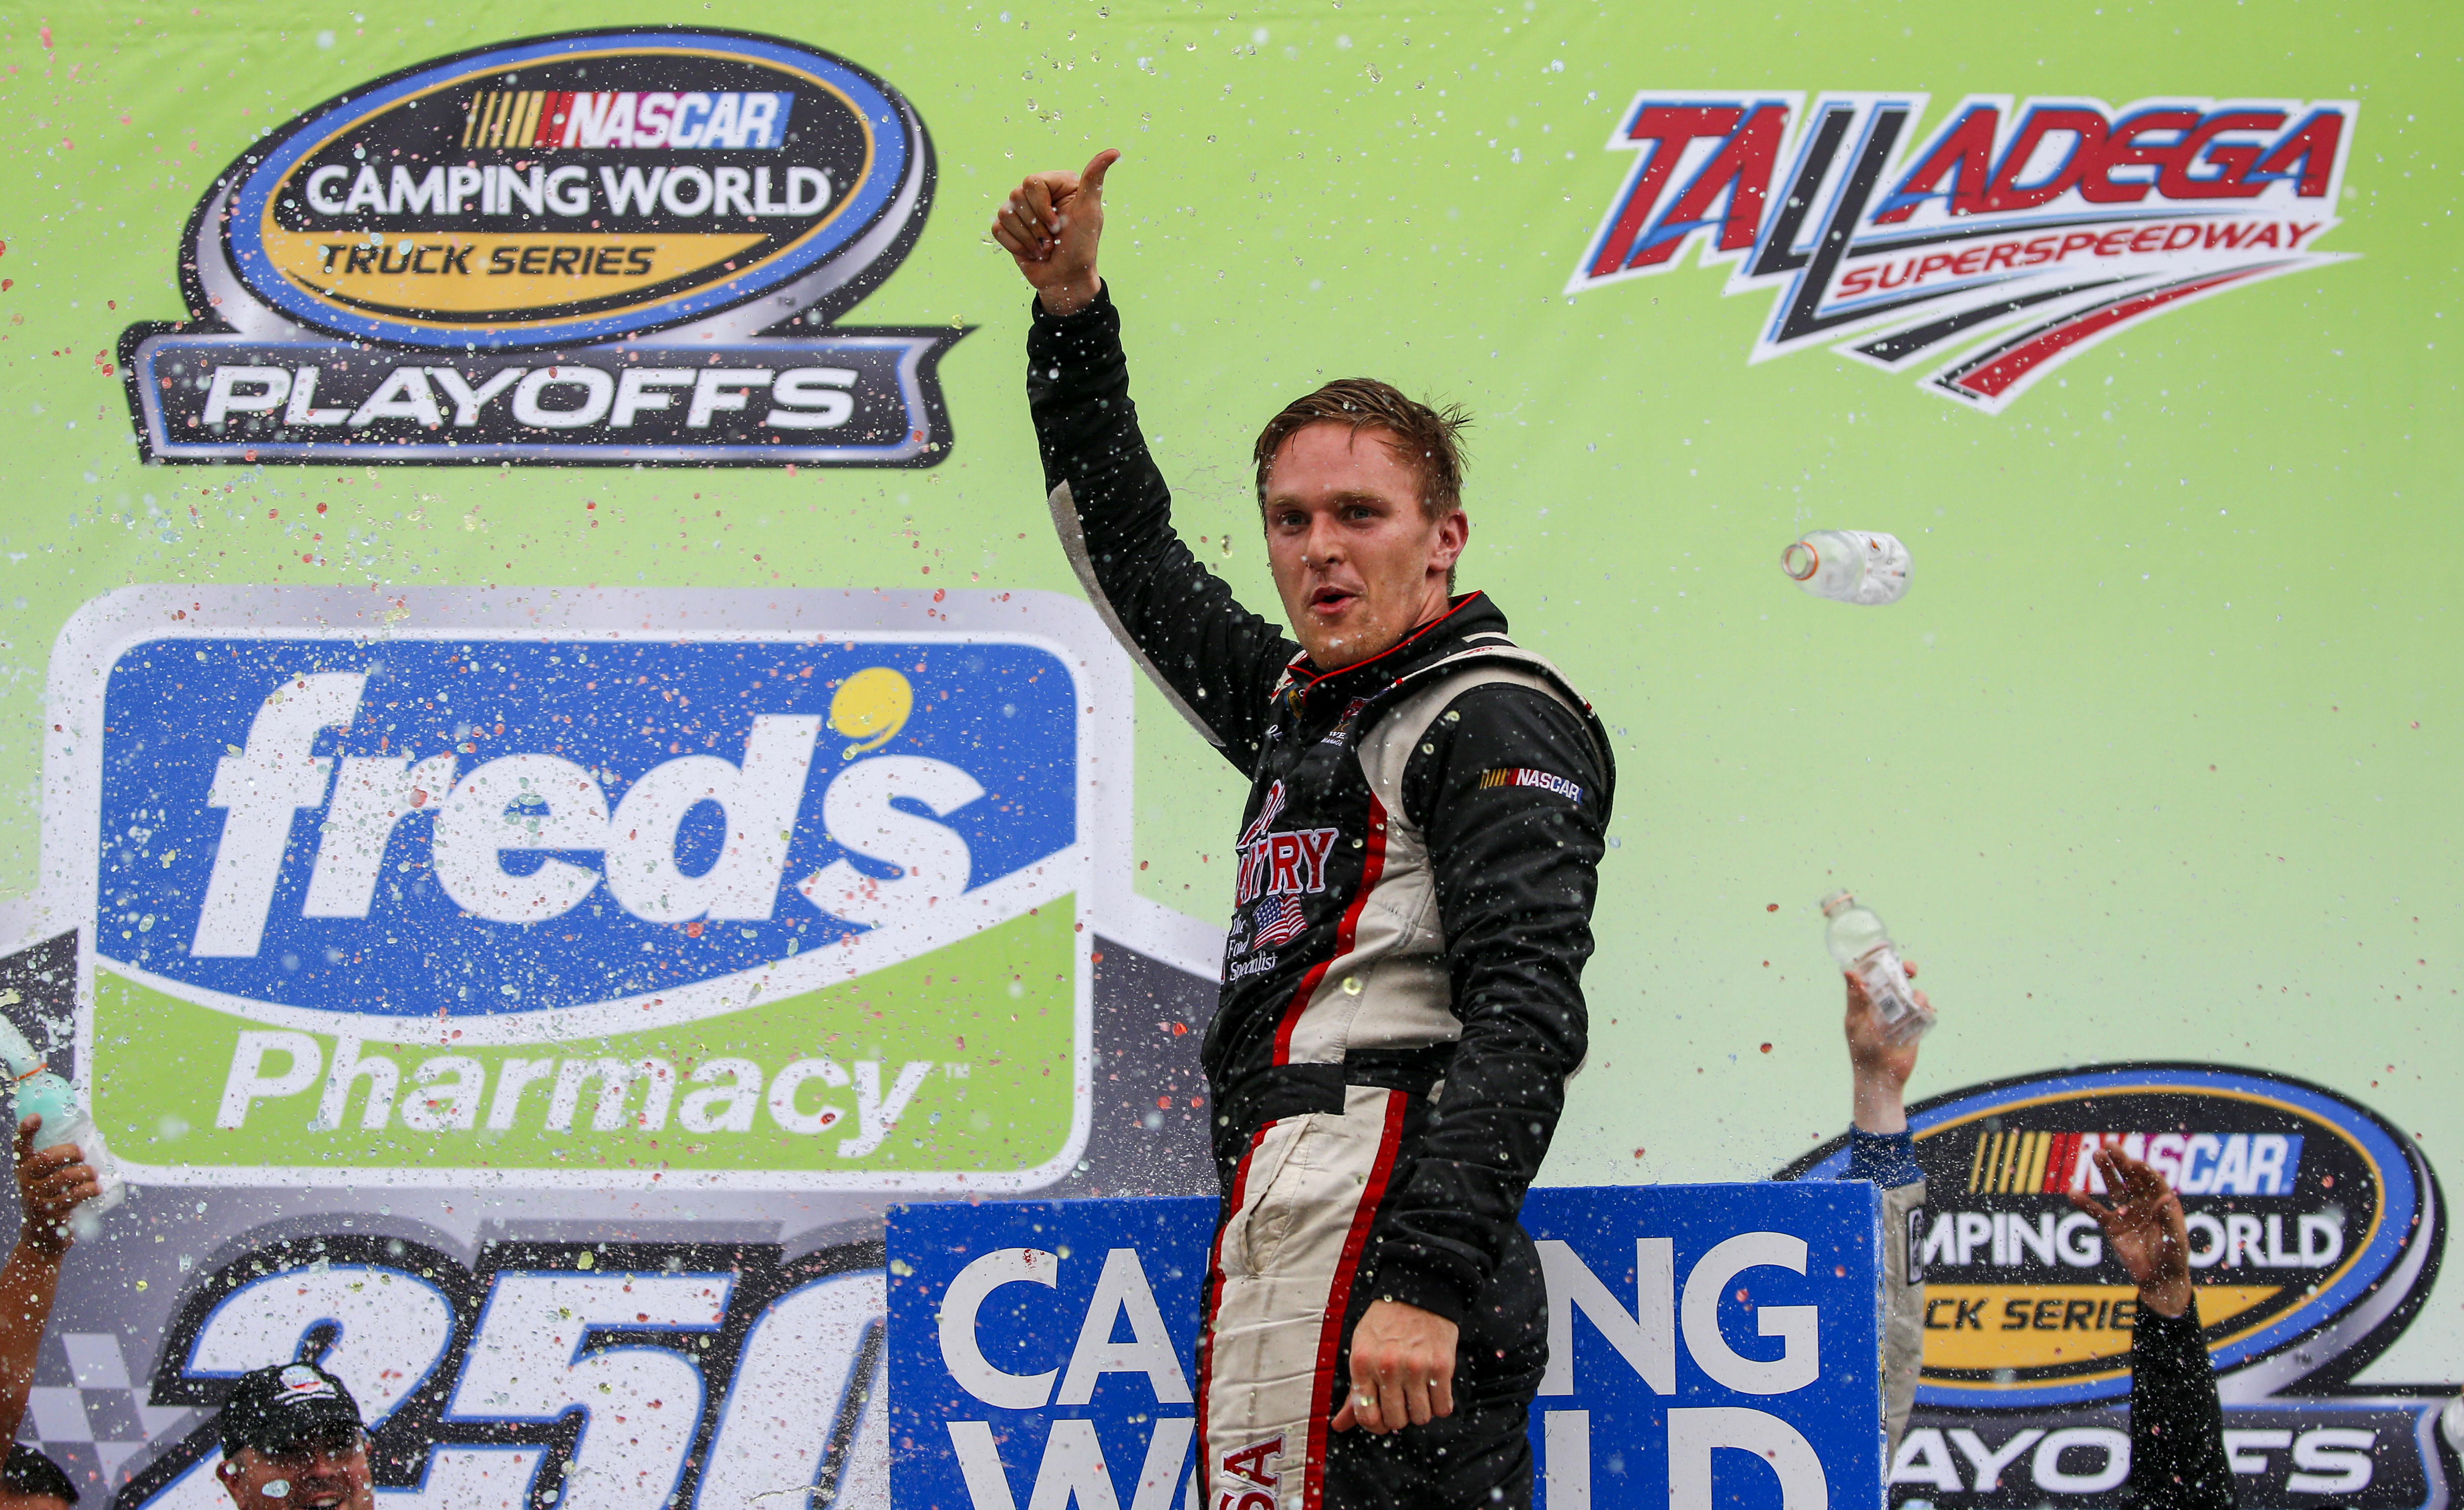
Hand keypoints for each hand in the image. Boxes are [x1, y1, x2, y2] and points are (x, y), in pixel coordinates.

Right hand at [12, 1116, 96, 1255]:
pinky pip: (73, 1196)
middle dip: (68, 1152)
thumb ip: (56, 1161)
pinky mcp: (51, 1214)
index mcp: (23, 1168)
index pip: (20, 1146)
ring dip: (84, 1172)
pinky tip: (97, 1187)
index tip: (36, 1117)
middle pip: (45, 1159)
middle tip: (81, 1153)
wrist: (41, 1236)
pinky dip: (90, 1189)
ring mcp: (36, 1198)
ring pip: (63, 1177)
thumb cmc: (49, 1197)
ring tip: (93, 1172)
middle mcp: (25, 1181)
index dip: (26, 1131)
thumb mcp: (44, 1178)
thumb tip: (89, 1135)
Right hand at [989, 148, 1118, 315]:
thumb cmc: (1081, 246)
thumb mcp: (1090, 211)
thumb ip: (1094, 179)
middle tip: (1053, 238)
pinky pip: (998, 228)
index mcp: (1057, 183)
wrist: (1067, 278)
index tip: (1059, 224)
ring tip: (1045, 247)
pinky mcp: (1007, 227)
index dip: (1042, 208)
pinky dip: (1017, 245)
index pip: (1032, 182)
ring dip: (1029, 239)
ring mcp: (1020, 209)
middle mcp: (1037, 193)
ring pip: (1006, 213)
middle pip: (1017, 196)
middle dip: (1037, 226)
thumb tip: (1113, 151)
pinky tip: (1032, 251)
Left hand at [1330, 1300, 1455, 1434]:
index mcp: (1363, 1363)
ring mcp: (1416, 1367)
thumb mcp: (1361, 1351)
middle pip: (1395, 1420)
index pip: (1366, 1415)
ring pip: (1420, 1417)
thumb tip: (1339, 1425)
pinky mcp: (1441, 1365)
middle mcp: (1388, 1366)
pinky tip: (1434, 1390)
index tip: (1382, 1419)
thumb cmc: (1385, 1325)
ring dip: (1420, 1411)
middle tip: (1402, 1401)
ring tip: (1418, 1393)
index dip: (1375, 1425)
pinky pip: (1443, 1407)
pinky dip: (1440, 1405)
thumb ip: (1354, 1391)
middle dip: (1399, 1416)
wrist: (1417, 1294)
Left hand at [1845, 963, 1924, 1133]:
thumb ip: (1854, 997)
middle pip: (1898, 978)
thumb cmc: (1862, 1048)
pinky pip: (1926, 1011)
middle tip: (1910, 969)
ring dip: (1918, 994)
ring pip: (1915, 993)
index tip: (1886, 949)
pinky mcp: (1916, 1026)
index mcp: (1868, 999)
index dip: (1881, 960)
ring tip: (1916, 1003)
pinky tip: (1926, 1012)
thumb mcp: (1855, 1020)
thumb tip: (1849, 972)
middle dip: (1906, 970)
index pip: (1875, 973)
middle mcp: (1885, 1003)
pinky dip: (1928, 1009)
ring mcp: (1901, 1014)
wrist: (1880, 1077)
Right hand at [2067, 1147, 2192, 1317]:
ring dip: (2105, 1172)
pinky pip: (2097, 1212)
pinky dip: (2085, 1203)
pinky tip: (2073, 1192)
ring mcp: (2127, 1213)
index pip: (2153, 1182)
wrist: (2157, 1280)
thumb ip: (2169, 1220)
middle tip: (2110, 1145)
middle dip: (2122, 1162)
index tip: (2134, 1163)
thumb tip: (2166, 1198)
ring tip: (2096, 1154)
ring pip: (2115, 1188)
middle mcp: (2145, 1203)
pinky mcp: (2113, 1226)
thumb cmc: (2173, 1260)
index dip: (2144, 1172)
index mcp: (2163, 1203)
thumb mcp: (2175, 1241)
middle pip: (2132, 1178)